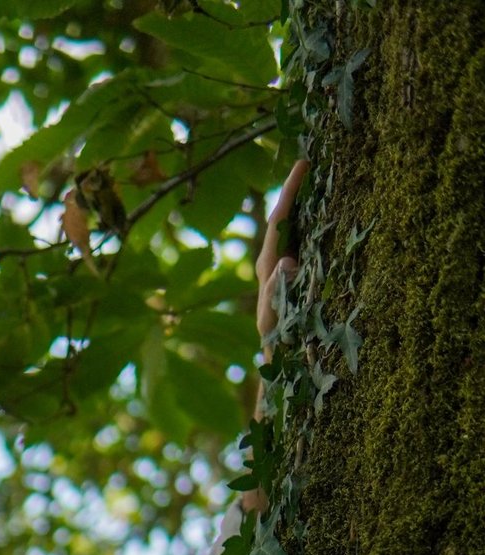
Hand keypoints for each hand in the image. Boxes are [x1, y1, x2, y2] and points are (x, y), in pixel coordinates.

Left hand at [256, 156, 307, 362]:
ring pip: (296, 224)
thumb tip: (286, 261)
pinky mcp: (296, 269)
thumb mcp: (275, 319)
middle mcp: (272, 258)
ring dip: (308, 200)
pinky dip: (316, 218)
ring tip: (325, 171)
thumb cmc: (276, 341)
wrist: (280, 357)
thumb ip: (277, 292)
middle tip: (316, 155)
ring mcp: (284, 263)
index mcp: (266, 265)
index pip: (278, 219)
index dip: (290, 191)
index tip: (304, 164)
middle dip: (298, 187)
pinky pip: (306, 237)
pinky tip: (332, 203)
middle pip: (286, 214)